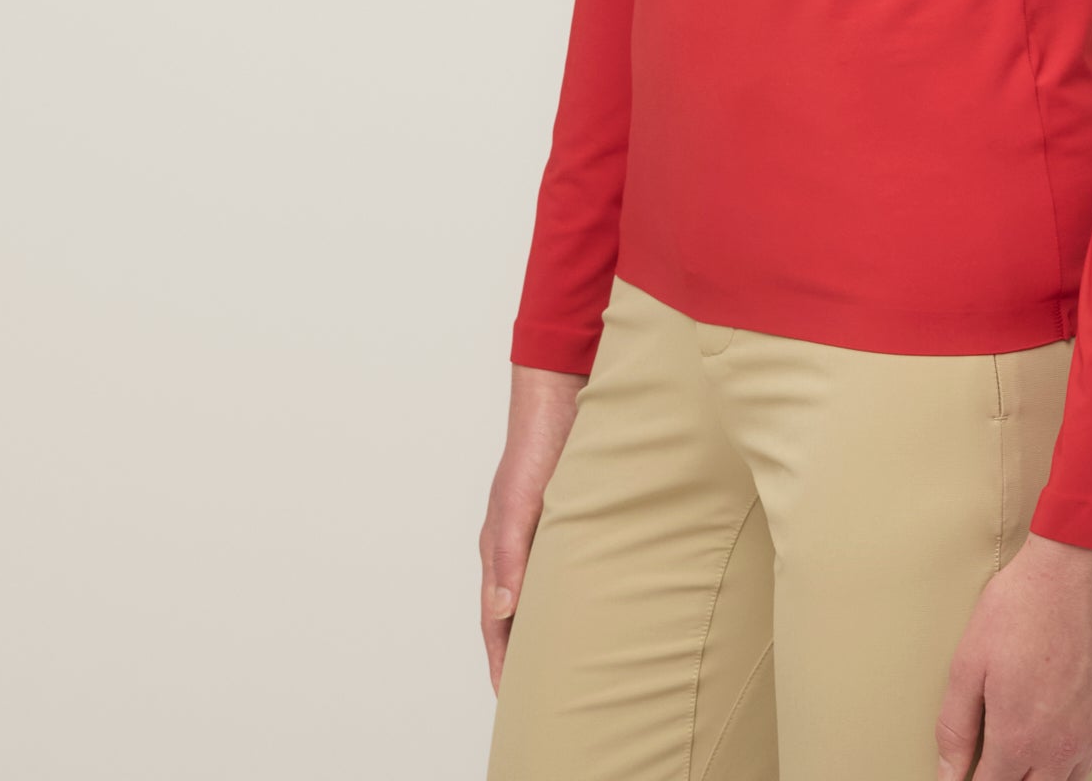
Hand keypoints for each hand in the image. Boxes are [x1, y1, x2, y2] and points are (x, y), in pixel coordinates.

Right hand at [479, 363, 588, 691]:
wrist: (563, 393)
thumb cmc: (535, 447)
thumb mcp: (520, 505)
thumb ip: (508, 557)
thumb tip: (501, 611)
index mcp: (498, 549)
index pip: (495, 619)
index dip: (501, 659)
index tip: (510, 697)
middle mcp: (519, 545)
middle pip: (517, 612)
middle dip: (525, 651)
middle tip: (543, 691)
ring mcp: (545, 530)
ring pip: (545, 590)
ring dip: (552, 622)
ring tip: (571, 659)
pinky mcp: (574, 515)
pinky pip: (568, 565)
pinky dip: (576, 590)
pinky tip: (596, 601)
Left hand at [934, 533, 1091, 780]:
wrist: (1085, 563)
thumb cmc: (1026, 602)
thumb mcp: (970, 660)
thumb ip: (956, 725)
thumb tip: (947, 772)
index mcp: (1020, 738)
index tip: (964, 776)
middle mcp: (1062, 746)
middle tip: (991, 758)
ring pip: (1067, 780)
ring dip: (1041, 774)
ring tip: (1021, 750)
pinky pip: (1091, 751)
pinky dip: (1071, 752)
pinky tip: (1056, 727)